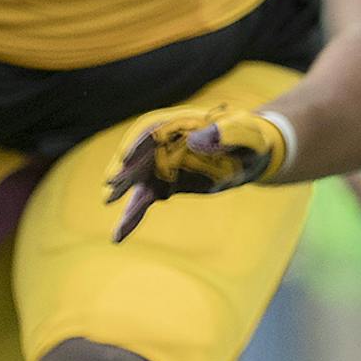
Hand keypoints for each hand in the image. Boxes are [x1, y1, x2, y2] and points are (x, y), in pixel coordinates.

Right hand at [104, 105, 290, 240]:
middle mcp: (161, 146)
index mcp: (178, 125)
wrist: (250, 155)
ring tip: (110, 208)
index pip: (151, 131)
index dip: (137, 143)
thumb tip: (195, 142)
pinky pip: (142, 203)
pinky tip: (117, 236)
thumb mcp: (245, 133)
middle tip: (111, 186)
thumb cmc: (248, 138)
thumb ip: (225, 133)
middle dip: (123, 171)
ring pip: (135, 184)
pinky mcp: (162, 187)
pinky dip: (131, 218)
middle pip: (135, 158)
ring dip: (123, 197)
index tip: (126, 158)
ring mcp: (159, 167)